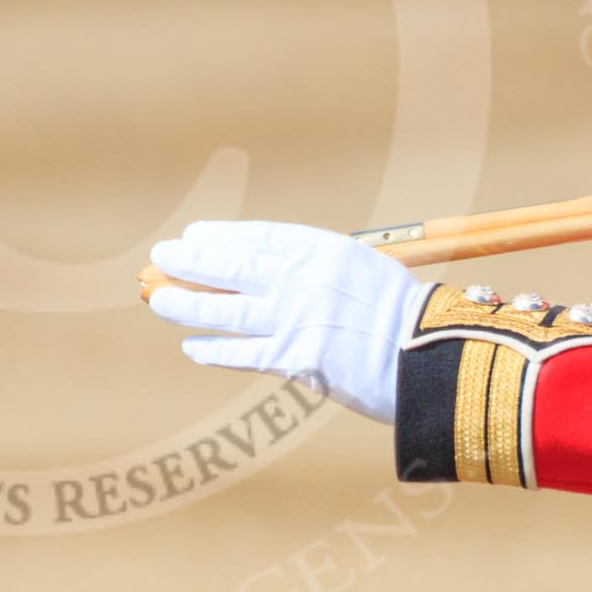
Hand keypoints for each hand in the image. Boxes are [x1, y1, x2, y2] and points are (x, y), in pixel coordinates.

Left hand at [146, 220, 426, 422]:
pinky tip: (192, 346)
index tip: (194, 234)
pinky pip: (243, 352)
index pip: (259, 237)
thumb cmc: (406, 319)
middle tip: (162, 257)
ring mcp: (297, 317)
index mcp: (324, 250)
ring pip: (227, 308)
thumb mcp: (363, 274)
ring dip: (188, 304)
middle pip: (234, 266)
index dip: (221, 236)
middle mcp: (305, 278)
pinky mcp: (297, 357)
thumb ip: (319, 272)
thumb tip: (270, 275)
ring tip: (159, 300)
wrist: (432, 357)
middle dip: (192, 260)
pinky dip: (214, 350)